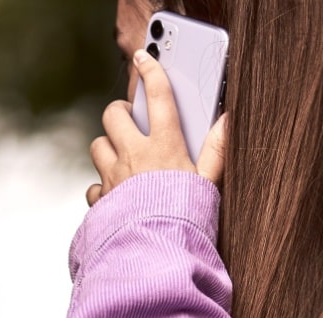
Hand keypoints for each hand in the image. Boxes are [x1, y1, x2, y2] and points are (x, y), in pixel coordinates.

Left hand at [86, 49, 227, 206]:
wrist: (155, 255)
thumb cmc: (186, 220)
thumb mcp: (209, 184)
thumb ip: (217, 151)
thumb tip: (228, 121)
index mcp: (165, 147)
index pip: (158, 97)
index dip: (152, 71)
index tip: (145, 57)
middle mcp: (134, 156)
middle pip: (113, 115)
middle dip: (119, 112)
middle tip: (129, 119)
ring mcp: (114, 177)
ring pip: (98, 145)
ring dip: (108, 147)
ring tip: (123, 157)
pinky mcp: (102, 200)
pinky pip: (94, 186)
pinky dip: (102, 188)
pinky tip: (116, 196)